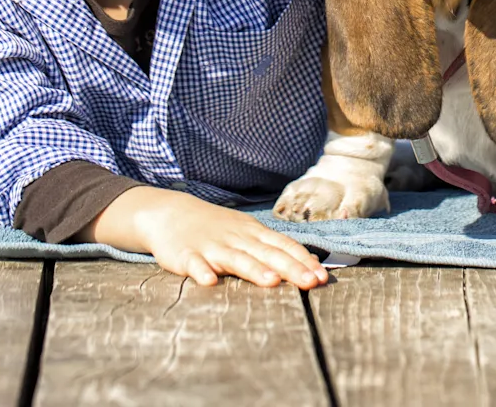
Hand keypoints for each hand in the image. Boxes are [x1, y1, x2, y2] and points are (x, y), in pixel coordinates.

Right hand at [85, 186, 328, 289]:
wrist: (172, 213)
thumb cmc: (218, 229)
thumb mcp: (249, 234)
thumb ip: (276, 249)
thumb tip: (311, 264)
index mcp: (254, 234)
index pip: (284, 246)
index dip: (303, 261)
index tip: (323, 276)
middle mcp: (237, 239)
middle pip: (267, 254)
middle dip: (290, 268)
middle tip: (311, 282)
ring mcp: (211, 246)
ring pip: (236, 259)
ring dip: (254, 269)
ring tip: (271, 281)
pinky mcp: (186, 255)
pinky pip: (194, 264)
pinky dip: (201, 272)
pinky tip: (209, 281)